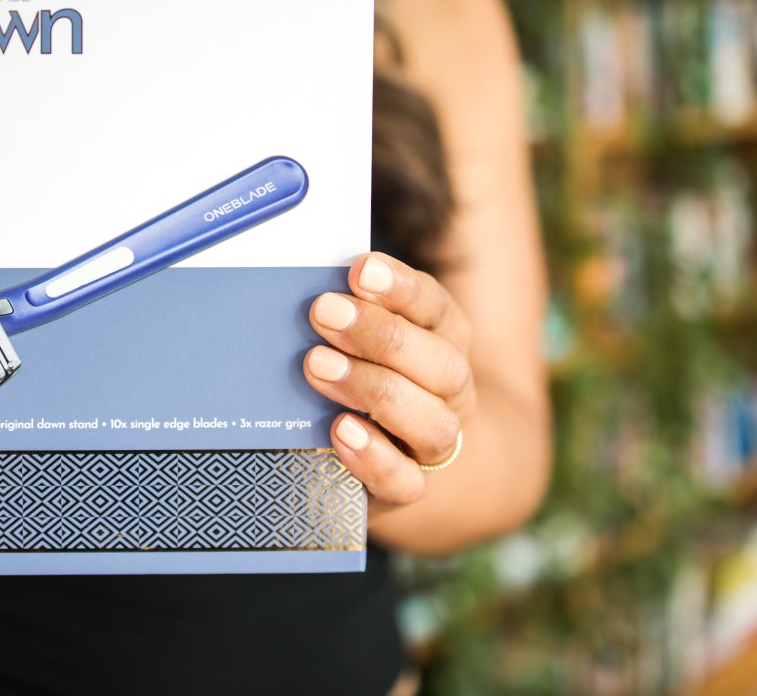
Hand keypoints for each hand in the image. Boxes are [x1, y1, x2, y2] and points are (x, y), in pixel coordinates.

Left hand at [304, 252, 473, 505]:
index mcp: (444, 339)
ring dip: (374, 389)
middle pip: (440, 362)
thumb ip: (345, 310)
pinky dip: (375, 457)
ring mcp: (434, 442)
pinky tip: (339, 430)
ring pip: (432, 422)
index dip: (401, 289)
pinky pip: (406, 482)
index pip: (436, 307)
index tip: (361, 269)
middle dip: (380, 334)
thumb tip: (305, 285)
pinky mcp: (409, 487)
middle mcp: (450, 390)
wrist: (390, 451)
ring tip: (317, 366)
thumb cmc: (360, 370)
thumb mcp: (359, 335)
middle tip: (322, 312)